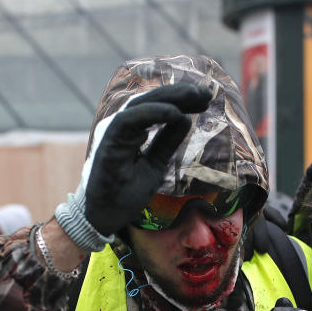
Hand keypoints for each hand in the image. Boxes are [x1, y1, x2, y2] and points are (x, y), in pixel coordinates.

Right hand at [83, 83, 210, 235]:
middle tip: (206, 93)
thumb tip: (186, 119)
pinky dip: (152, 113)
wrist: (105, 217)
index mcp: (132, 131)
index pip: (157, 107)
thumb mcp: (155, 164)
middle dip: (180, 95)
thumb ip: (167, 142)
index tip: (205, 99)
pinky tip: (175, 113)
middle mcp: (122, 127)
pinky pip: (129, 120)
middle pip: (151, 101)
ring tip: (194, 96)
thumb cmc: (125, 193)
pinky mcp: (108, 142)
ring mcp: (113, 132)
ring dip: (169, 98)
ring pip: (141, 104)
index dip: (181, 100)